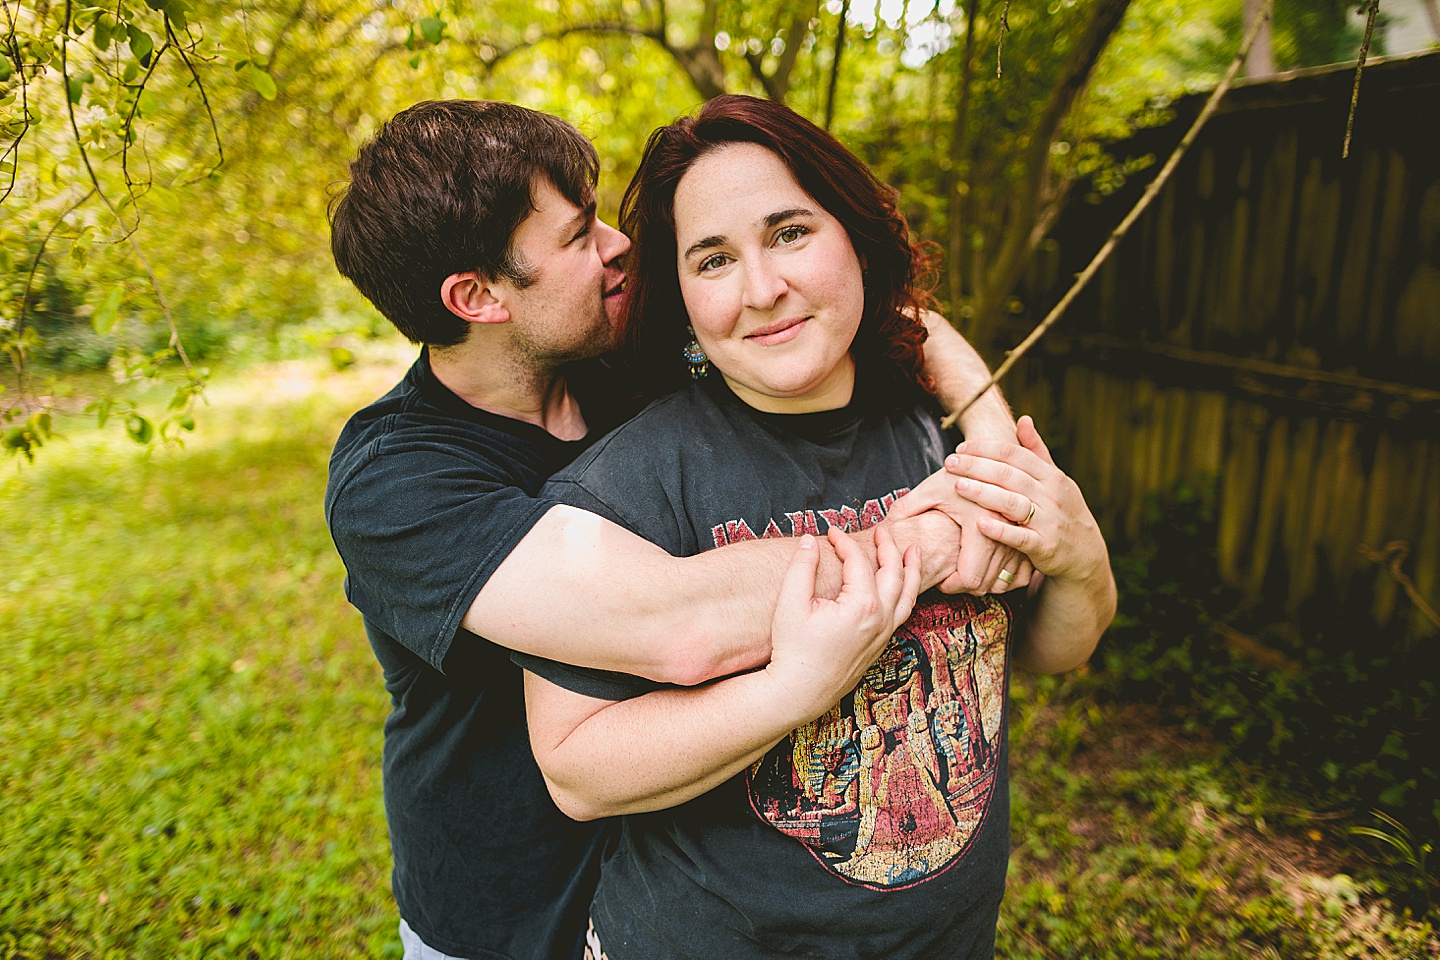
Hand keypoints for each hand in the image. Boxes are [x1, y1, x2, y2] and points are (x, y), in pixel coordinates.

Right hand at [765, 526, 920, 720]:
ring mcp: (883, 634)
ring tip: (914, 552)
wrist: (799, 691)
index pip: (859, 562)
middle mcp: (881, 619)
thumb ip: (801, 567)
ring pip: (907, 595)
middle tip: (883, 530)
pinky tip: (901, 587)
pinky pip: (902, 613)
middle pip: (894, 572)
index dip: (844, 542)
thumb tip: (808, 541)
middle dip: (889, 547)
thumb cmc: (793, 649)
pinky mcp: (880, 645)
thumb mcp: (790, 603)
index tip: (830, 533)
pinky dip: (907, 594)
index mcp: (862, 605)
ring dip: (911, 570)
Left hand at [887, 465, 1033, 595]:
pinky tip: (987, 569)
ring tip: (965, 573)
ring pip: (1005, 581)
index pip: (971, 577)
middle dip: (967, 587)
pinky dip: (1005, 577)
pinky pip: (1021, 575)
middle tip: (950, 580)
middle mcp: (1007, 531)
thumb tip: (883, 528)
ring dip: (986, 583)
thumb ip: (906, 508)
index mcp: (980, 521)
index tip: (942, 581)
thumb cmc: (961, 473)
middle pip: (988, 584)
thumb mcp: (931, 489)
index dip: (953, 585)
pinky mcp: (1031, 537)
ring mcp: (1022, 535)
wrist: (998, 459)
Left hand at [948, 416, 1107, 585]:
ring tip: (958, 486)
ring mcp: (1049, 521)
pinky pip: (1020, 537)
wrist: (1085, 553)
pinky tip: (979, 524)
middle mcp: (1052, 495)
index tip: (961, 447)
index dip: (986, 448)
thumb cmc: (1062, 511)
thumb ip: (1037, 452)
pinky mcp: (1045, 547)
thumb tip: (1023, 419)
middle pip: (1009, 475)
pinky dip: (1000, 530)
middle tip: (950, 463)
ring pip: (1012, 503)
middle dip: (977, 467)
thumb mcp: (1055, 480)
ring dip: (983, 493)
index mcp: (1052, 476)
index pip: (1015, 455)